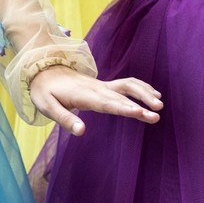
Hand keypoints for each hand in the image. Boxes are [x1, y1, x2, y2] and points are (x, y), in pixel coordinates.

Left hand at [29, 66, 162, 135]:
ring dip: (144, 93)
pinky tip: (153, 95)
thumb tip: (81, 132)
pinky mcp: (104, 85)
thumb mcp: (47, 106)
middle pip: (121, 96)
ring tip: (160, 104)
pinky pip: (127, 84)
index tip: (139, 112)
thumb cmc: (44, 91)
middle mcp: (96, 89)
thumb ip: (64, 119)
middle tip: (156, 115)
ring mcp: (102, 85)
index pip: (106, 103)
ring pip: (128, 86)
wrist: (44, 70)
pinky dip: (141, 87)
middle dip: (140, 104)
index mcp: (83, 95)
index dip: (123, 107)